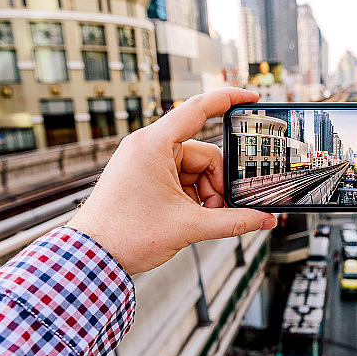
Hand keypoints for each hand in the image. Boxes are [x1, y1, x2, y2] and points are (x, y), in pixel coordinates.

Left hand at [68, 88, 275, 274]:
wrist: (92, 257)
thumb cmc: (125, 235)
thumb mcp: (189, 226)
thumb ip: (233, 221)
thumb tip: (265, 220)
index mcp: (153, 144)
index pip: (199, 108)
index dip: (229, 99)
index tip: (252, 98)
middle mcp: (147, 145)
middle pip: (203, 153)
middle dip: (216, 183)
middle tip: (217, 208)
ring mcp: (144, 159)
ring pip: (194, 168)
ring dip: (204, 192)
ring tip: (198, 218)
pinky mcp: (143, 173)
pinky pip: (179, 176)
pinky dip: (191, 194)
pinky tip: (188, 215)